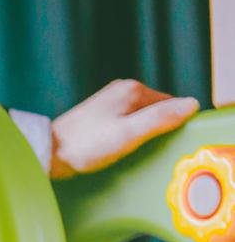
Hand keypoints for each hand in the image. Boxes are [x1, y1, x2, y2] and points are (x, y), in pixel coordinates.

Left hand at [49, 79, 198, 179]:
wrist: (50, 151)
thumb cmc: (86, 145)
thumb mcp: (129, 134)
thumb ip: (160, 119)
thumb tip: (191, 105)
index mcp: (133, 89)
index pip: (170, 104)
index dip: (170, 126)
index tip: (160, 144)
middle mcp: (122, 89)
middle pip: (156, 110)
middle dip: (155, 130)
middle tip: (141, 150)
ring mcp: (111, 101)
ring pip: (142, 118)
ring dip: (141, 135)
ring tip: (127, 150)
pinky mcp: (102, 114)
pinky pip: (127, 123)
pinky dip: (128, 136)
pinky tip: (117, 148)